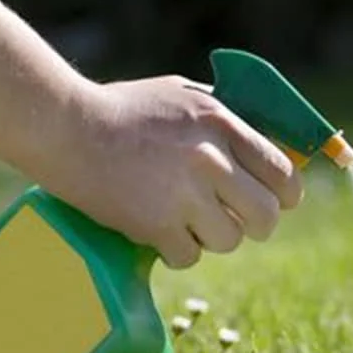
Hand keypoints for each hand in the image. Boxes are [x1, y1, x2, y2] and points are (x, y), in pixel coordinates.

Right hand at [52, 75, 303, 268]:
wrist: (65, 127)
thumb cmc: (126, 109)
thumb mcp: (185, 96)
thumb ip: (229, 119)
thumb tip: (271, 147)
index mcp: (223, 124)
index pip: (283, 172)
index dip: (287, 194)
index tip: (280, 202)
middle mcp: (210, 159)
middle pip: (266, 216)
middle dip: (257, 224)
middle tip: (238, 221)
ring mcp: (184, 194)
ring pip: (230, 240)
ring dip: (213, 237)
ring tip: (188, 220)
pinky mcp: (155, 225)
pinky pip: (189, 257)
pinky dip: (177, 251)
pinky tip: (161, 232)